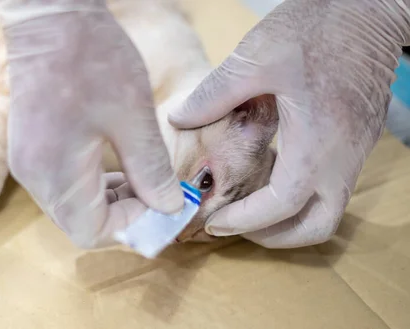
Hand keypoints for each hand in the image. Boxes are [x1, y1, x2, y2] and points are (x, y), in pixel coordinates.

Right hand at [0, 0, 182, 247]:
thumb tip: (169, 207)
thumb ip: (151, 170)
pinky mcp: (30, 148)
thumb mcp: (133, 117)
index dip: (133, 227)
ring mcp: (28, 162)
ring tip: (143, 180)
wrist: (50, 17)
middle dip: (124, 217)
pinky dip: (93, 186)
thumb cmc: (91, 59)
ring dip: (110, 202)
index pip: (93, 232)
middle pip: (80, 223)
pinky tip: (116, 165)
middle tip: (158, 195)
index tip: (164, 207)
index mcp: (55, 173)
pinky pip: (63, 186)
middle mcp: (34, 177)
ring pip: (72, 206)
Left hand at [168, 0, 409, 247]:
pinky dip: (302, 198)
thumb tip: (180, 119)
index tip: (214, 223)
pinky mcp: (359, 140)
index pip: (280, 206)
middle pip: (316, 226)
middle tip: (236, 227)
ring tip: (252, 210)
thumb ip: (214, 95)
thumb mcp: (256, 58)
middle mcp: (343, 157)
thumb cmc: (318, 28)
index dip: (244, 222)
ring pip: (329, 211)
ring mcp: (356, 151)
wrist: (370, 7)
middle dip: (273, 237)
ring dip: (290, 221)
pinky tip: (274, 177)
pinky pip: (334, 188)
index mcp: (317, 142)